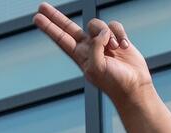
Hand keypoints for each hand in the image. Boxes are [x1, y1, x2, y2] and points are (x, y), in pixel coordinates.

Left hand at [34, 3, 152, 104]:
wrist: (134, 86)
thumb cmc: (114, 82)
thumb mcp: (97, 67)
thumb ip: (94, 47)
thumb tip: (102, 33)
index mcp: (80, 56)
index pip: (61, 38)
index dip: (49, 27)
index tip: (36, 17)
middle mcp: (89, 47)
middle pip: (69, 27)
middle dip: (56, 17)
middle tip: (42, 6)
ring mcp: (103, 42)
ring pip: (98, 24)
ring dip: (108, 34)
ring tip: (115, 49)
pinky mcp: (117, 39)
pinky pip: (115, 26)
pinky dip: (120, 34)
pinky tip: (124, 47)